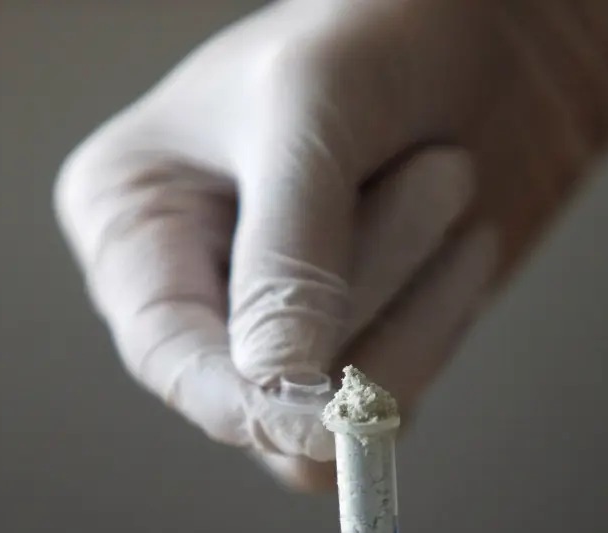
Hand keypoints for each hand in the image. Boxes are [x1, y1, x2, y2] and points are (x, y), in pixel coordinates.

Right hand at [54, 0, 607, 489]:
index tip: (335, 419)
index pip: (172, 358)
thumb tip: (276, 389)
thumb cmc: (373, 29)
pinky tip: (462, 235)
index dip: (248, 403)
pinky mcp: (347, 345)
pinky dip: (441, 320)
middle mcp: (191, 291)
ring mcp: (273, 328)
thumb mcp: (316, 114)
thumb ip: (290, 255)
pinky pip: (395, 394)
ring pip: (339, 406)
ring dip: (420, 299)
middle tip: (441, 171)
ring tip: (448, 171)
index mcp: (134, 223)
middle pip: (266, 391)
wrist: (473, 27)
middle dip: (371, 291)